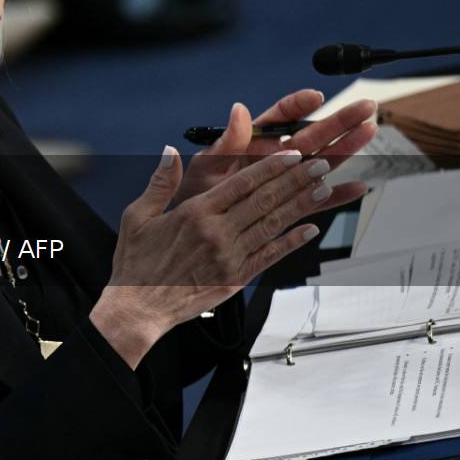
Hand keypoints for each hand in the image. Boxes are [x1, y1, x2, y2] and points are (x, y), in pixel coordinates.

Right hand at [91, 146, 347, 368]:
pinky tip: (309, 230)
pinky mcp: (236, 278)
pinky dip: (292, 242)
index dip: (270, 167)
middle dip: (295, 180)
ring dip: (301, 206)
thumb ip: (160, 183)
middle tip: (319, 165)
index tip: (291, 154)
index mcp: (194, 213)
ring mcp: (229, 257)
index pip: (241, 183)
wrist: (139, 307)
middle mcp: (216, 232)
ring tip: (323, 189)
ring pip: (273, 225)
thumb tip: (170, 152)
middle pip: (264, 200)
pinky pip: (270, 256)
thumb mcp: (137, 216)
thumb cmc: (136, 262)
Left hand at [177, 91, 379, 207]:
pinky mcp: (292, 204)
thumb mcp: (206, 167)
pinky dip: (338, 195)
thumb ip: (226, 142)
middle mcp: (274, 158)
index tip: (316, 97)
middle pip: (311, 135)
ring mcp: (286, 180)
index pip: (279, 118)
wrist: (196, 232)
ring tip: (370, 131)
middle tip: (365, 107)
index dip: (298, 105)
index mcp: (252, 143)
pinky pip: (318, 199)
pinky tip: (359, 187)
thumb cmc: (195, 194)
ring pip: (322, 161)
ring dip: (346, 148)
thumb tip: (238, 109)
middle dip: (338, 121)